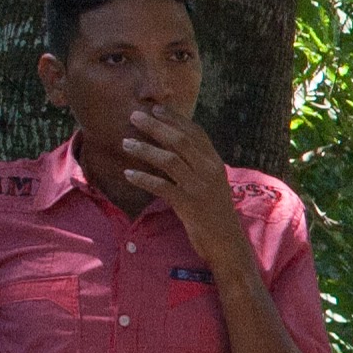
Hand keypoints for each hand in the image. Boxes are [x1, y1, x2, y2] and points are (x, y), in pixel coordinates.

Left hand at [117, 103, 247, 258]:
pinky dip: (143, 178)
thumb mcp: (212, 184)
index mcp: (216, 163)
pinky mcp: (189, 205)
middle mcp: (210, 171)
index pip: (196, 133)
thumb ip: (198, 166)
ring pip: (169, 160)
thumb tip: (175, 149)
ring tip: (125, 143)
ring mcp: (200, 187)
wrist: (227, 243)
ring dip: (144, 149)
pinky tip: (128, 174)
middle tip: (134, 116)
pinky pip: (162, 186)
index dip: (175, 119)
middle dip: (155, 126)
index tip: (156, 109)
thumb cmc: (216, 214)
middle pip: (180, 140)